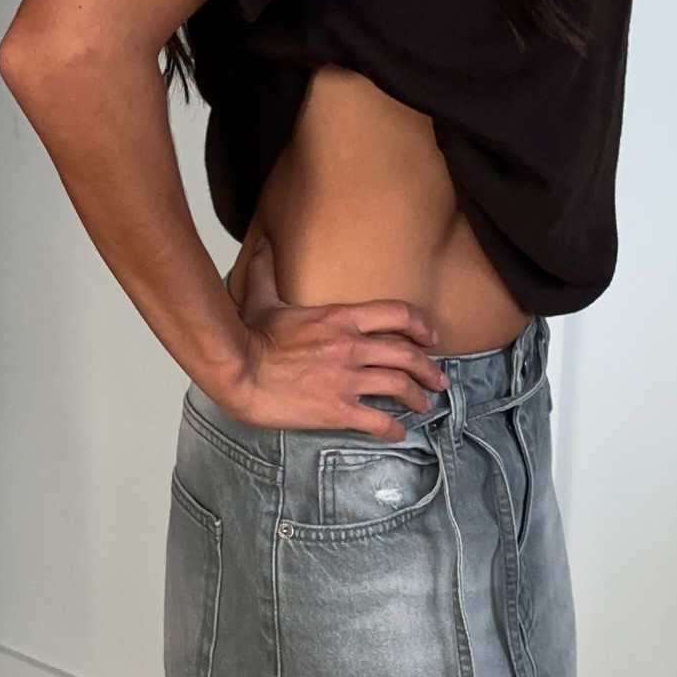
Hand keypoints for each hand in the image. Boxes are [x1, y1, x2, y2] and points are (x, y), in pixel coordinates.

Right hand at [217, 237, 449, 441]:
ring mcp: (347, 380)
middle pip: (406, 354)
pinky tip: (398, 433)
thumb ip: (268, 271)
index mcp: (340, 318)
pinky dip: (393, 429)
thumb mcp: (262, 298)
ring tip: (424, 405)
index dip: (421, 325)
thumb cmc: (249, 339)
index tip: (431, 337)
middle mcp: (351, 347)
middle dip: (429, 368)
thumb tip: (264, 242)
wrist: (239, 373)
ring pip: (398, 386)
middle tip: (438, 379)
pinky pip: (377, 420)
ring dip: (417, 397)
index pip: (397, 313)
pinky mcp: (337, 409)